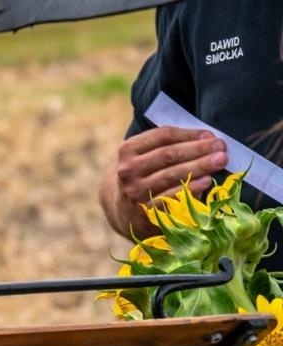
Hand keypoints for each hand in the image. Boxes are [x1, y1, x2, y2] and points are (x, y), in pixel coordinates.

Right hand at [104, 127, 227, 236]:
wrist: (124, 211)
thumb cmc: (143, 177)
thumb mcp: (144, 157)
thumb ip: (167, 146)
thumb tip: (206, 141)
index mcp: (127, 150)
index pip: (162, 136)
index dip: (188, 134)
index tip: (209, 135)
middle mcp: (128, 169)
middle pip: (168, 154)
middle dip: (198, 149)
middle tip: (221, 146)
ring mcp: (136, 191)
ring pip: (172, 174)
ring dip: (200, 166)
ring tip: (221, 160)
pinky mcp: (145, 211)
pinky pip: (172, 196)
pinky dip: (192, 188)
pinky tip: (207, 181)